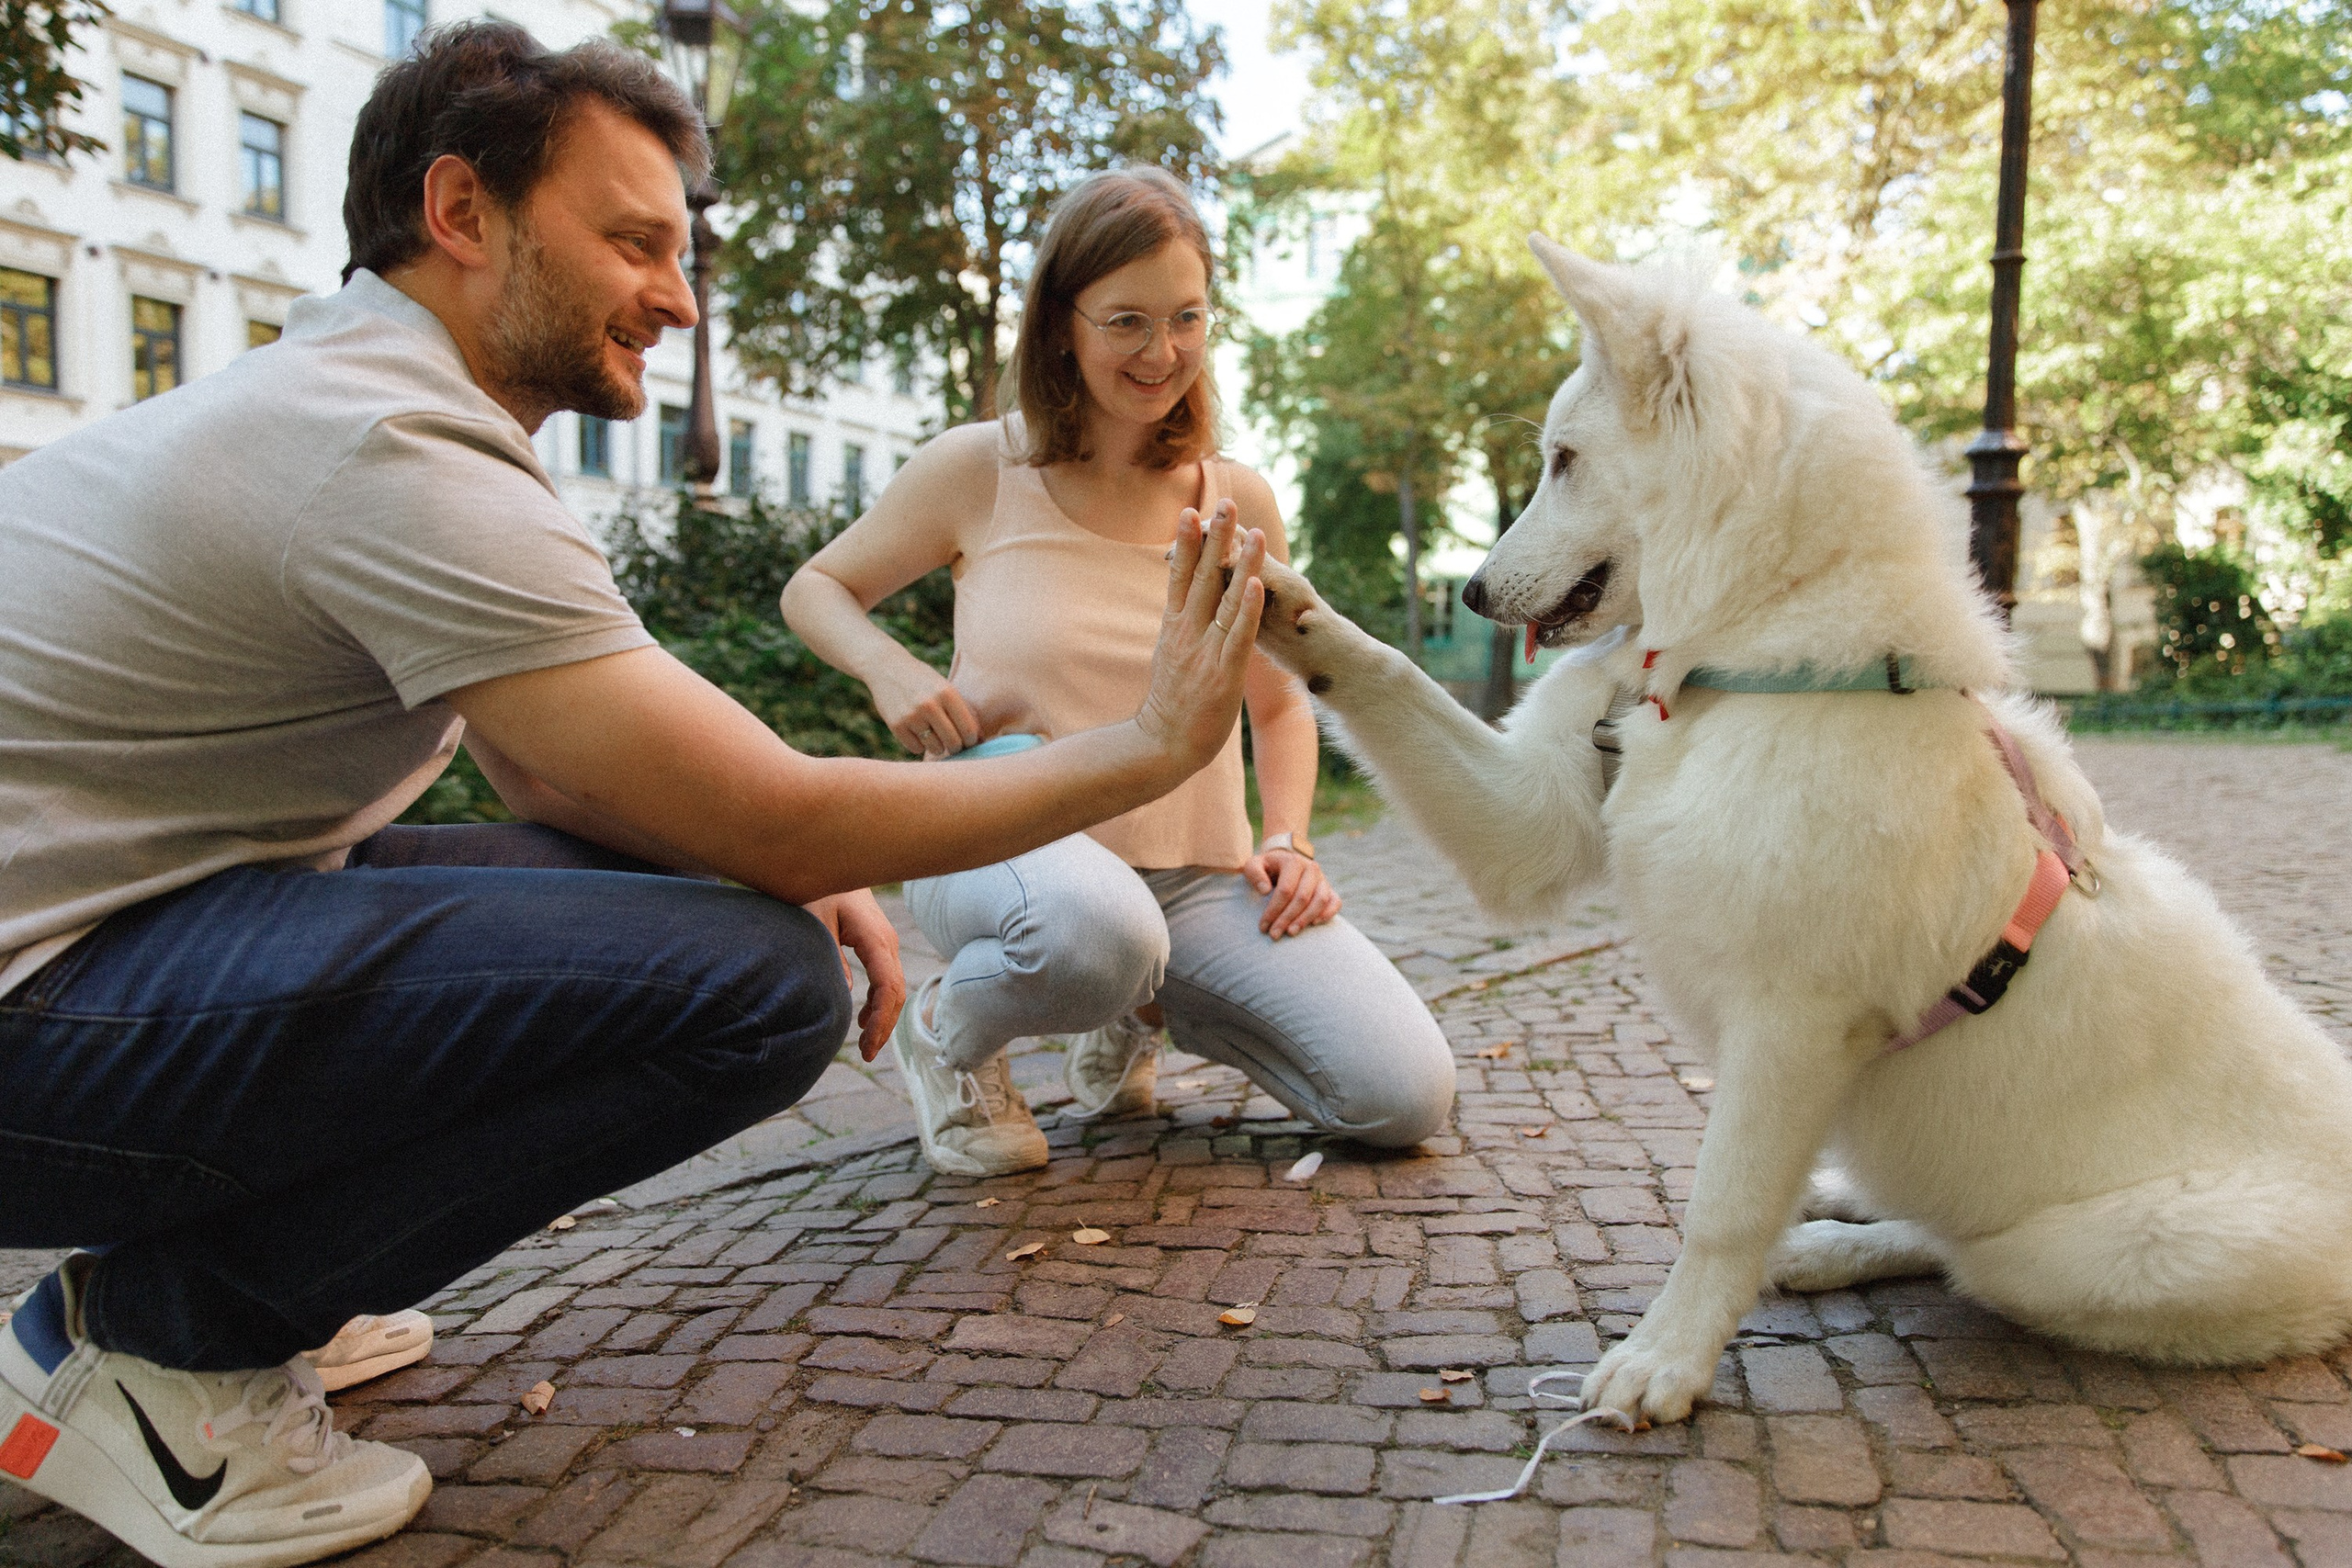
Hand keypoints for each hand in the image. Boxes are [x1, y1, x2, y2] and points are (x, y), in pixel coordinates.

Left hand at [802, 889, 904, 1059]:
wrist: (831, 861)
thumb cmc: (818, 888)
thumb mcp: (815, 922)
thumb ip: (829, 957)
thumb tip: (845, 993)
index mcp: (875, 938)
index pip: (888, 987)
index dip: (882, 1020)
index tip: (867, 1046)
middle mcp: (887, 942)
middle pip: (896, 992)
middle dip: (885, 1026)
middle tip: (866, 1055)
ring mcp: (885, 942)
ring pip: (894, 987)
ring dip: (884, 1016)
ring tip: (866, 1045)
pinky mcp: (878, 943)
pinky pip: (887, 978)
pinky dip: (879, 1002)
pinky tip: (865, 1019)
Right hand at [867, 658, 981, 756]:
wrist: (886, 667)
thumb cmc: (924, 680)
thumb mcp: (944, 687)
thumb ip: (961, 710)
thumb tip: (980, 740)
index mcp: (947, 693)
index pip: (968, 729)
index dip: (972, 740)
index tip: (969, 741)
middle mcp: (929, 704)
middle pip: (953, 742)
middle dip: (956, 747)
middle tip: (954, 744)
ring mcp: (911, 716)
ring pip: (935, 748)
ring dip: (938, 747)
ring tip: (935, 736)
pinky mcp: (896, 725)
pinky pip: (916, 748)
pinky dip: (919, 745)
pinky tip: (918, 733)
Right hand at [1137, 501, 1265, 771]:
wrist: (1163, 744)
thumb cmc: (1171, 703)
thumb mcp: (1170, 655)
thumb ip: (1180, 627)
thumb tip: (1183, 601)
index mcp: (1173, 627)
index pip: (1178, 575)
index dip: (1186, 542)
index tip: (1191, 511)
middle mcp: (1186, 633)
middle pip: (1200, 576)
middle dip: (1214, 538)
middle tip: (1225, 503)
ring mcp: (1205, 652)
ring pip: (1223, 598)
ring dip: (1239, 562)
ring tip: (1252, 531)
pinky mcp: (1224, 673)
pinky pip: (1238, 634)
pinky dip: (1246, 607)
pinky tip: (1255, 583)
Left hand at [1246, 847, 1339, 937]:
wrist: (1284, 863)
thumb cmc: (1266, 868)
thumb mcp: (1254, 865)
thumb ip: (1254, 874)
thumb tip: (1265, 890)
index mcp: (1293, 861)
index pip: (1285, 890)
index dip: (1274, 910)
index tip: (1263, 926)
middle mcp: (1311, 868)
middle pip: (1302, 897)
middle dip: (1287, 918)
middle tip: (1274, 934)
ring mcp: (1322, 879)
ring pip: (1320, 901)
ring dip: (1305, 919)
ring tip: (1291, 932)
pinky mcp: (1330, 889)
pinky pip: (1335, 902)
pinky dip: (1328, 913)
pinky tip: (1314, 924)